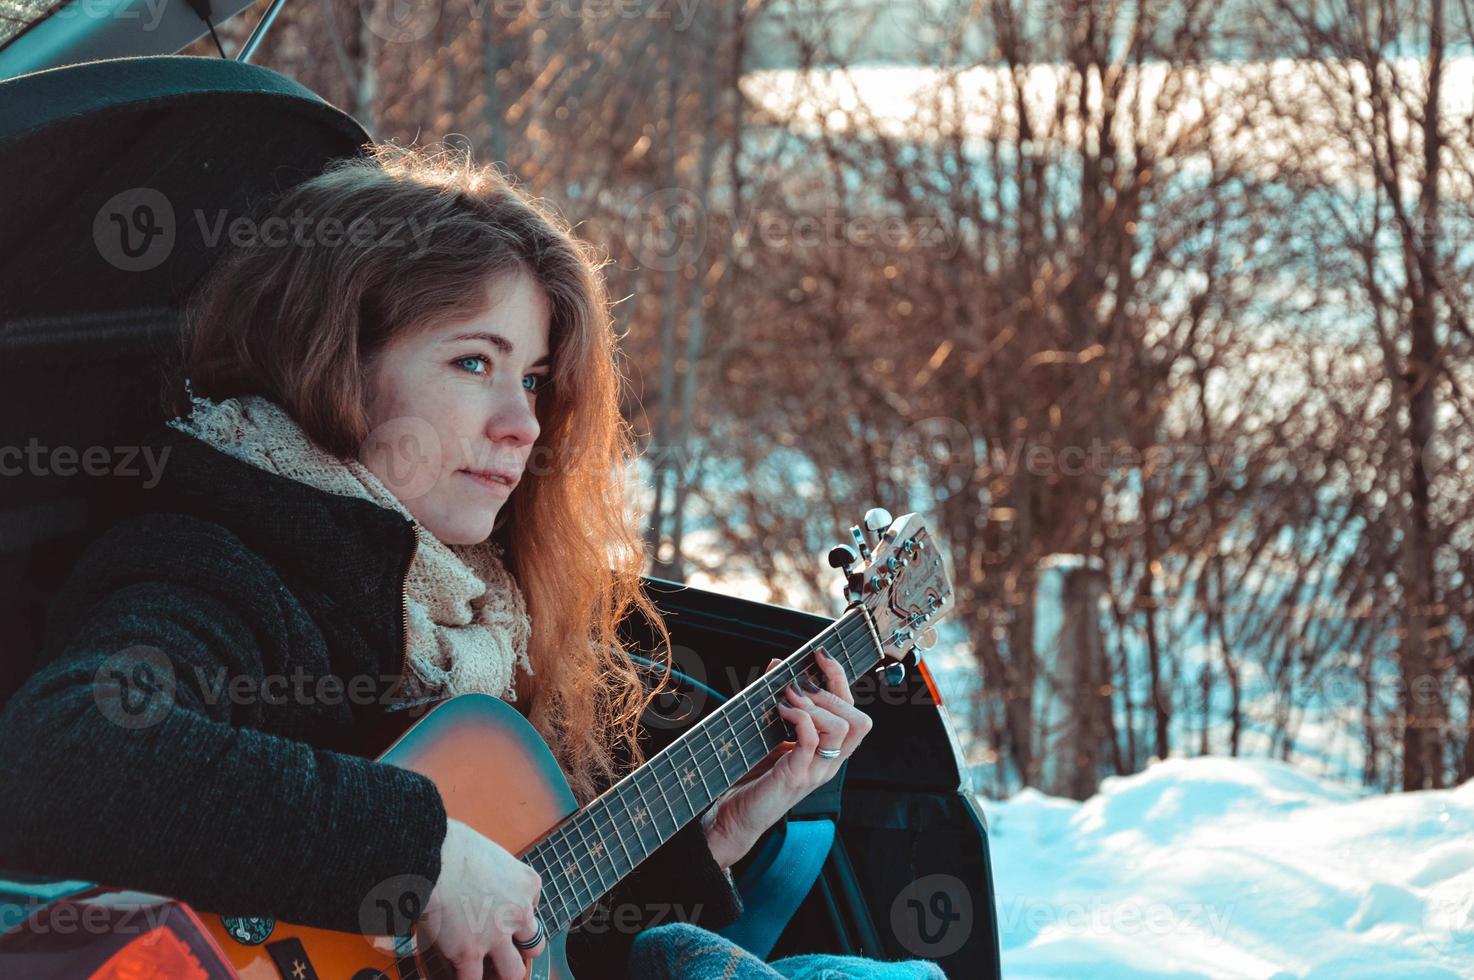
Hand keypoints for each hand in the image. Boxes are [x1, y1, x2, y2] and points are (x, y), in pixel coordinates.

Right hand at [420, 817, 545, 978]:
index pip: (534, 905)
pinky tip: (458, 974)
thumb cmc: (453, 846)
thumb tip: (480, 880)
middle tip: (501, 949)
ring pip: (513, 972)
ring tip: (486, 971)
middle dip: (520, 950)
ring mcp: (496, 935)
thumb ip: (494, 874)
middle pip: (534, 944)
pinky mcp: (469, 952)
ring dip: (501, 972)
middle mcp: (519, 911)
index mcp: (527, 883)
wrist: (432, 857)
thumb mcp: (490, 853)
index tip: (502, 914)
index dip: (516, 912)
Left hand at [700, 647, 872, 868]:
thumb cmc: (752, 775)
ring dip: (816, 703)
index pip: (852, 710)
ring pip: (842, 728)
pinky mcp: (796, 777)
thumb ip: (777, 699)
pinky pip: (812, 742)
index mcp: (828, 750)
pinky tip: (782, 710)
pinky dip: (800, 718)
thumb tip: (778, 662)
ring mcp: (816, 771)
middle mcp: (829, 762)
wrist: (733, 815)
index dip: (840, 678)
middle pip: (859, 720)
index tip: (820, 654)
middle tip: (801, 682)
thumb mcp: (768, 730)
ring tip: (789, 696)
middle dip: (832, 690)